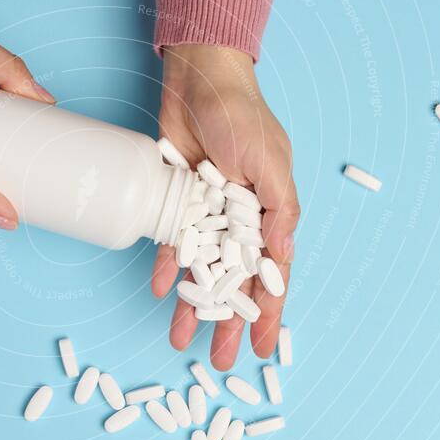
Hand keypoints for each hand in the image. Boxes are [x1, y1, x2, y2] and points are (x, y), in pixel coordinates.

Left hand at [151, 45, 299, 369]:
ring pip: (197, 271)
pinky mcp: (175, 201)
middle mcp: (236, 221)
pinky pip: (168, 242)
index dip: (268, 314)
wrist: (199, 79)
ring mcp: (204, 215)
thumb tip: (283, 253)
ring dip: (190, 305)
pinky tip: (157, 290)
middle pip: (231, 283)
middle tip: (220, 360)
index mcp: (268, 215)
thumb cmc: (243, 116)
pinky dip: (163, 266)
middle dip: (225, 322)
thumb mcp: (270, 160)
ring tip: (179, 339)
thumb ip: (279, 207)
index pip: (270, 276)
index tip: (263, 349)